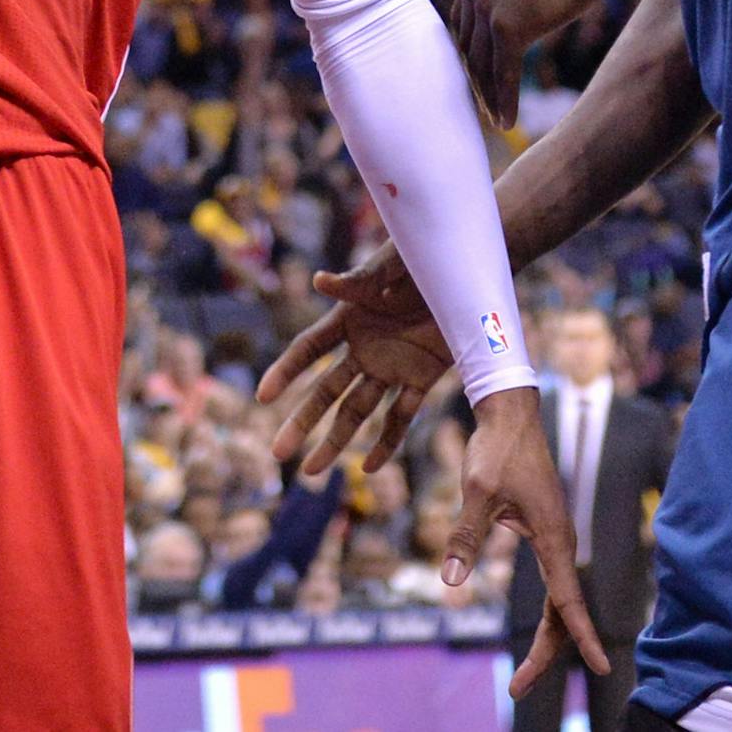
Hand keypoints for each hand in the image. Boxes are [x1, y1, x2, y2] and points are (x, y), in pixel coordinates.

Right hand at [257, 255, 450, 473]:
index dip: (286, 371)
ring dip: (336, 440)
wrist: (468, 273)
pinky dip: (387, 441)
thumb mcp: (390, 268)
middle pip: (325, 391)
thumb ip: (358, 282)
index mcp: (348, 319)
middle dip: (302, 422)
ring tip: (312, 470)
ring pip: (356, 411)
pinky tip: (369, 466)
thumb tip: (319, 281)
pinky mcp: (421, 378)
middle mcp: (363, 348)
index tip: (263, 397)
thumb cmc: (422, 262)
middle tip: (278, 452)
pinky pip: (401, 416)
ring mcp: (391, 366)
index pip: (308, 350)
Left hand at [451, 0, 614, 126]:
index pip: (462, 21)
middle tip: (483, 103)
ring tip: (495, 118)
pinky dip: (504, 101)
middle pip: (468, 45)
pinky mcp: (507, 29)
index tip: (477, 73)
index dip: (470, 51)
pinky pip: (502, 74)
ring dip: (487, 96)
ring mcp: (486, 8)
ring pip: (481, 64)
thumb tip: (515, 4)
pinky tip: (507, 121)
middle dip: (476, 78)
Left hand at [462, 388, 609, 694]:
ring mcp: (555, 540)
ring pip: (560, 601)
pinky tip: (544, 632)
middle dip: (547, 654)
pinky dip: (551, 615)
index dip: (584, 637)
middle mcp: (560, 543)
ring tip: (523, 675)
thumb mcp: (477, 491)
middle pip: (563, 612)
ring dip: (549, 638)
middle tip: (518, 689)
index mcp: (553, 538)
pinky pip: (554, 585)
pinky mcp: (545, 534)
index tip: (600, 670)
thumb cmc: (496, 449)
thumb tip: (451, 579)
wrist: (509, 415)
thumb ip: (467, 535)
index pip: (568, 599)